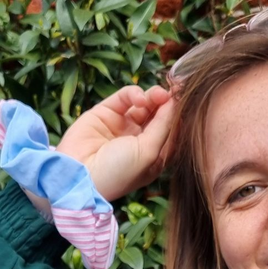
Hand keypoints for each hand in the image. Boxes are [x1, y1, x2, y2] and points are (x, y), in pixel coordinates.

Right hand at [56, 85, 174, 202]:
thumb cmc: (118, 173)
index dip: (180, 117)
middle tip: (174, 94)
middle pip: (160, 116)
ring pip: (145, 104)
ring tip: (157, 95)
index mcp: (154, 157)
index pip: (173, 132)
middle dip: (167, 104)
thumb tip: (174, 102)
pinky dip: (134, 93)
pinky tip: (140, 98)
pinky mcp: (106, 113)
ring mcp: (123, 127)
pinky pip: (125, 97)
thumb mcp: (149, 153)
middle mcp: (140, 142)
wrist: (79, 175)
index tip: (188, 102)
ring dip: (153, 97)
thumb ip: (164, 126)